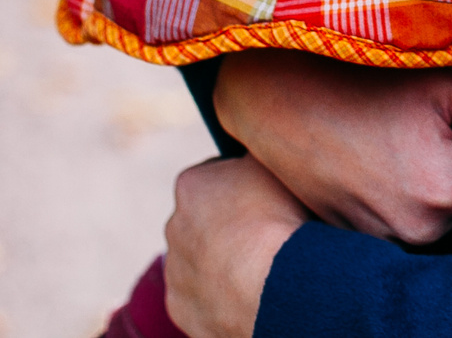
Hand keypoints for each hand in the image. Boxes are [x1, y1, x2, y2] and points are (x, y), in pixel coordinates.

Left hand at [163, 156, 304, 337]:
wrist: (272, 284)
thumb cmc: (278, 219)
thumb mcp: (273, 164)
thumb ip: (254, 154)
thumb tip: (257, 144)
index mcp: (192, 185)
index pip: (214, 176)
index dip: (241, 186)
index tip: (263, 199)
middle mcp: (173, 225)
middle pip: (202, 221)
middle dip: (226, 226)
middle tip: (262, 235)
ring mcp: (174, 269)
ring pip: (198, 261)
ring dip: (220, 262)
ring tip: (258, 268)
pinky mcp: (179, 307)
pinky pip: (200, 298)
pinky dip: (218, 296)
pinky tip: (246, 293)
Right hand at [211, 48, 451, 243]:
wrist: (283, 102)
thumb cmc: (367, 82)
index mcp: (446, 192)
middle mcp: (419, 231)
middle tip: (434, 128)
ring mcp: (388, 242)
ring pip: (449, 214)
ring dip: (442, 184)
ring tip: (404, 142)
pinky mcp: (366, 242)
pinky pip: (413, 222)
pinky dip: (411, 196)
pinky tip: (383, 162)